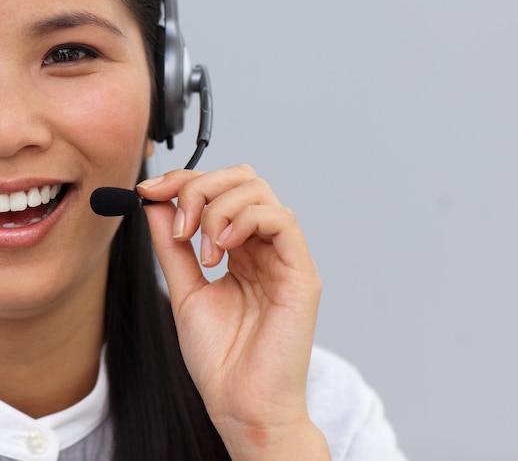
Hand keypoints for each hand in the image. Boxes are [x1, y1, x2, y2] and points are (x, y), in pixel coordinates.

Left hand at [137, 165, 330, 459]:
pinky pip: (281, 220)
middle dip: (201, 187)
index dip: (185, 180)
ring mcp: (285, 256)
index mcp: (242, 249)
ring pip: (260, 193)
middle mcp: (265, 245)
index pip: (222, 190)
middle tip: (180, 222)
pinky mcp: (301, 271)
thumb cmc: (220, 358)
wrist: (241, 404)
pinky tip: (222, 249)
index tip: (149, 190)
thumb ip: (173, 247)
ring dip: (219, 209)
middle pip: (243, 179)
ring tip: (205, 252)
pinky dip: (245, 220)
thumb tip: (155, 204)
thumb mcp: (185, 291)